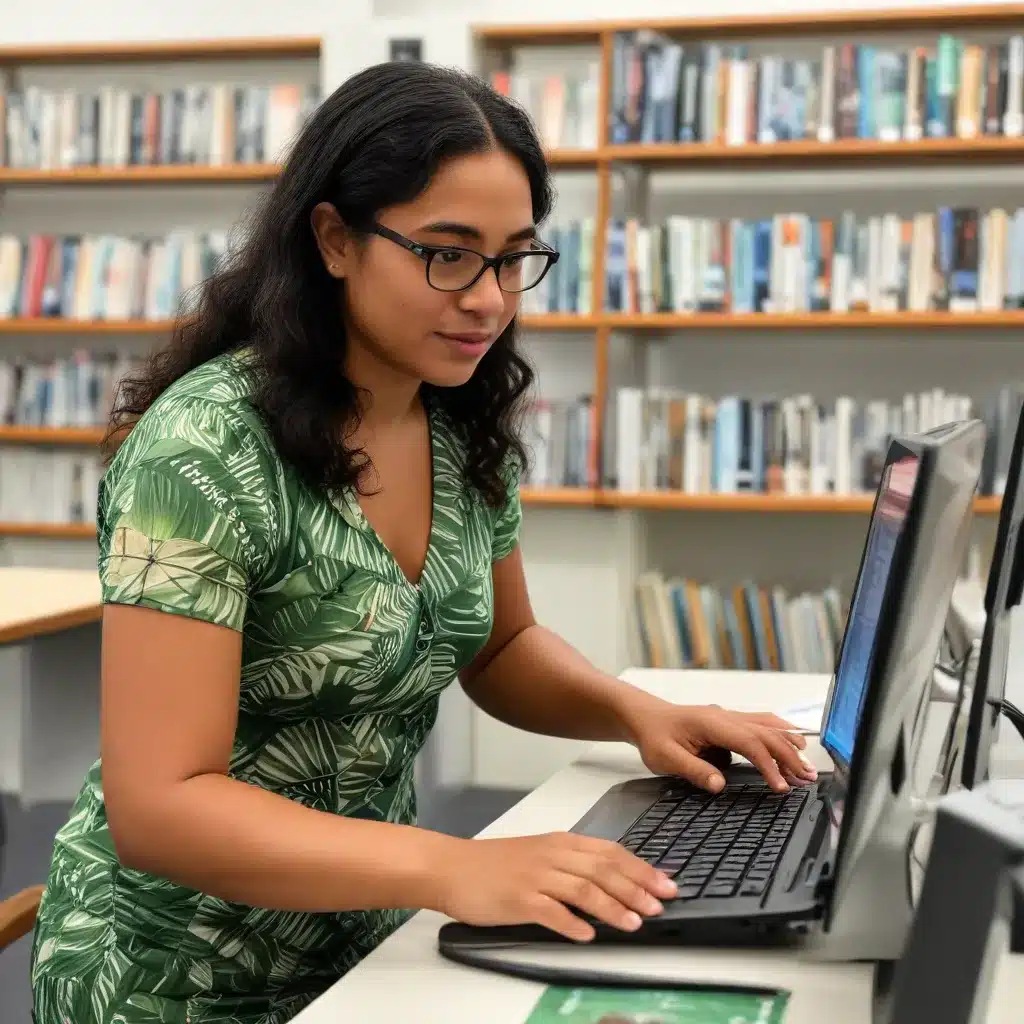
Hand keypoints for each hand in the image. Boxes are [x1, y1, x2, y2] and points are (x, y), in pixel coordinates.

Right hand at [431, 832, 678, 941]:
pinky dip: (572, 923)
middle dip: (636, 888)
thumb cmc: (495, 864)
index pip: (610, 852)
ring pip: (583, 889)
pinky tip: (588, 935)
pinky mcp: (518, 899)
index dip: (641, 868)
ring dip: (612, 907)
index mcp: (560, 843)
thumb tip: (610, 882)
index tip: (665, 883)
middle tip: (660, 905)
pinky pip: (550, 911)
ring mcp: (535, 877)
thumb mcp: (539, 854)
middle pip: (603, 869)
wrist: (452, 867)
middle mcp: (552, 855)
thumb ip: (572, 864)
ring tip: (634, 923)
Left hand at [620, 697, 817, 793]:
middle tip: (807, 779)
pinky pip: (761, 723)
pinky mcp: (730, 720)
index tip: (781, 786)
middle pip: (765, 733)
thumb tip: (720, 786)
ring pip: (768, 725)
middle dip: (788, 756)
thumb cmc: (654, 737)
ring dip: (789, 744)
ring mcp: (729, 716)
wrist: (646, 717)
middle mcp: (725, 716)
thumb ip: (693, 770)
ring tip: (807, 765)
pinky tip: (793, 740)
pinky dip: (780, 732)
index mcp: (711, 723)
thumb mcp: (665, 758)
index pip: (749, 742)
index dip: (768, 764)